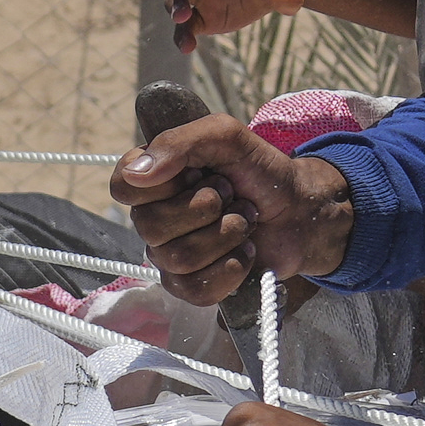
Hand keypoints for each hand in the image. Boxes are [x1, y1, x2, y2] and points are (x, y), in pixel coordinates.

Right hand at [113, 113, 353, 302]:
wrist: (301, 211)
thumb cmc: (260, 171)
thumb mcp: (225, 136)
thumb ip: (179, 142)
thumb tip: (137, 172)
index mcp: (153, 180)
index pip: (123, 187)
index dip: (162, 183)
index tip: (196, 172)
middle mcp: (154, 219)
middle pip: (151, 226)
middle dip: (208, 207)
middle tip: (232, 195)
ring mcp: (170, 256)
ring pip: (178, 258)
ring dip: (227, 234)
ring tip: (245, 221)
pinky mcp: (192, 287)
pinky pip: (195, 289)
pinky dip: (232, 268)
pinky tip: (246, 252)